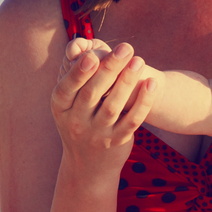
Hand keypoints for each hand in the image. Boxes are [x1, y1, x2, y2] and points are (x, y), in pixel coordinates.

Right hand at [52, 37, 154, 175]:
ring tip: (139, 60)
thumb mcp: (69, 106)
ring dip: (127, 81)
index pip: (67, 88)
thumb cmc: (80, 122)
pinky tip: (151, 84)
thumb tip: (84, 45)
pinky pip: (132, 120)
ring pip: (113, 106)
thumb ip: (78, 80)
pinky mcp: (117, 141)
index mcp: (61, 108)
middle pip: (92, 93)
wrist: (88, 167)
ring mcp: (97, 134)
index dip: (79, 72)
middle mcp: (76, 122)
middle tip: (125, 47)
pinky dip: (143, 102)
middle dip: (109, 68)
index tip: (93, 54)